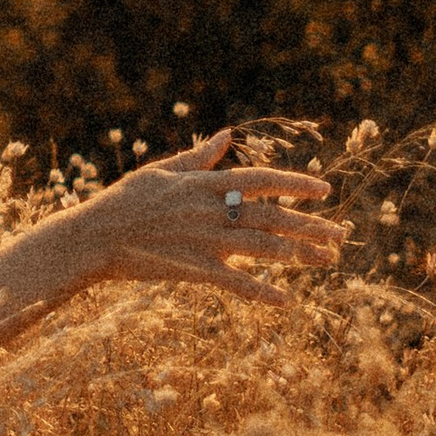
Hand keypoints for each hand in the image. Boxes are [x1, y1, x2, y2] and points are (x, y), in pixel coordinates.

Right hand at [78, 130, 343, 308]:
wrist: (94, 237)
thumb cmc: (124, 201)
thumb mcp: (161, 171)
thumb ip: (198, 156)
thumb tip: (227, 135)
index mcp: (204, 183)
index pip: (260, 179)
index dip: (295, 184)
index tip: (325, 190)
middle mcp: (210, 210)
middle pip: (271, 216)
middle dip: (310, 224)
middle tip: (341, 234)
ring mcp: (204, 241)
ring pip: (262, 246)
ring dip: (298, 254)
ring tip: (327, 260)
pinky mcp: (194, 269)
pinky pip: (236, 282)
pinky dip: (262, 291)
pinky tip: (286, 301)